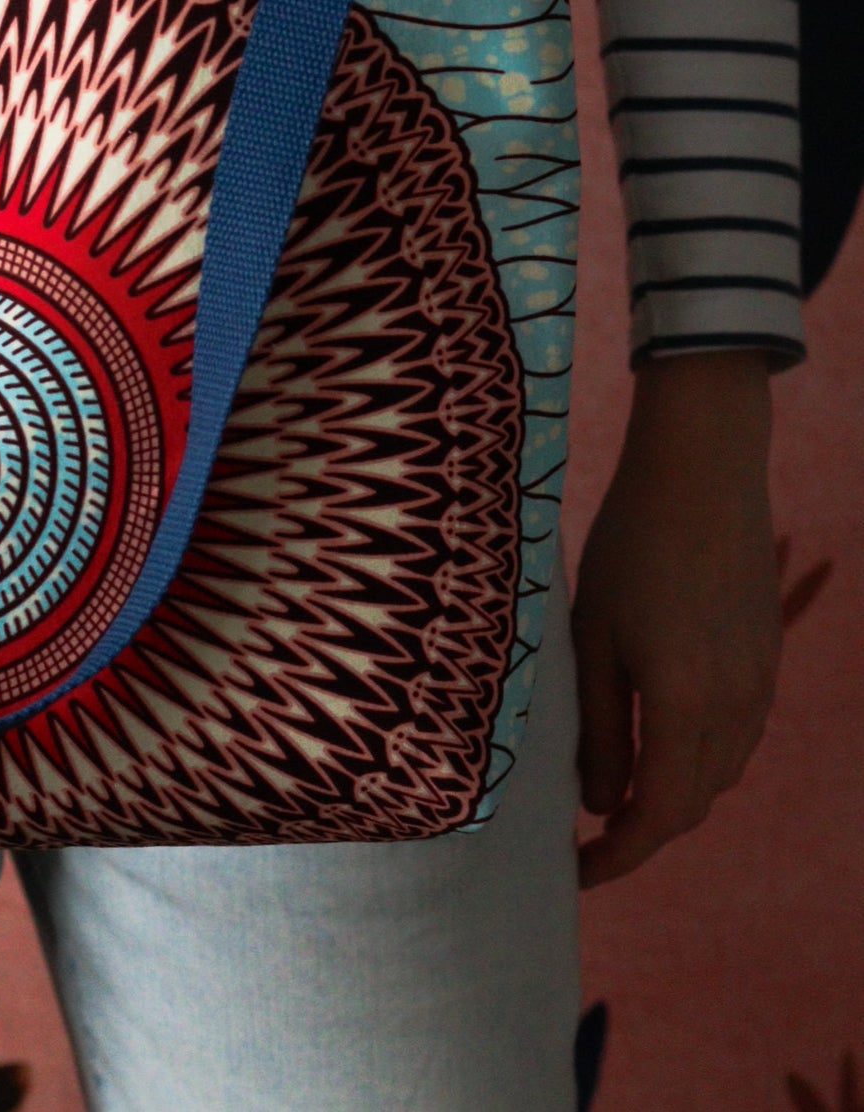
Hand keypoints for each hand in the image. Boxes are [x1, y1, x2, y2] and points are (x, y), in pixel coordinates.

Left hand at [572, 348, 781, 887]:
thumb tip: (601, 807)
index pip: (657, 816)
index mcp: (685, 704)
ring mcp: (760, 682)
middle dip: (641, 831)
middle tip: (585, 838)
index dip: (617, 856)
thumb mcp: (594, 639)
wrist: (701, 470)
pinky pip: (738, 734)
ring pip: (719, 771)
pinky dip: (698, 755)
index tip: (576, 873)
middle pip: (693, 803)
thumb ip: (600, 729)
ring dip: (672, 794)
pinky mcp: (767, 656)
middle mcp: (736, 706)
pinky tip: (660, 737)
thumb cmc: (629, 545)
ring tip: (615, 789)